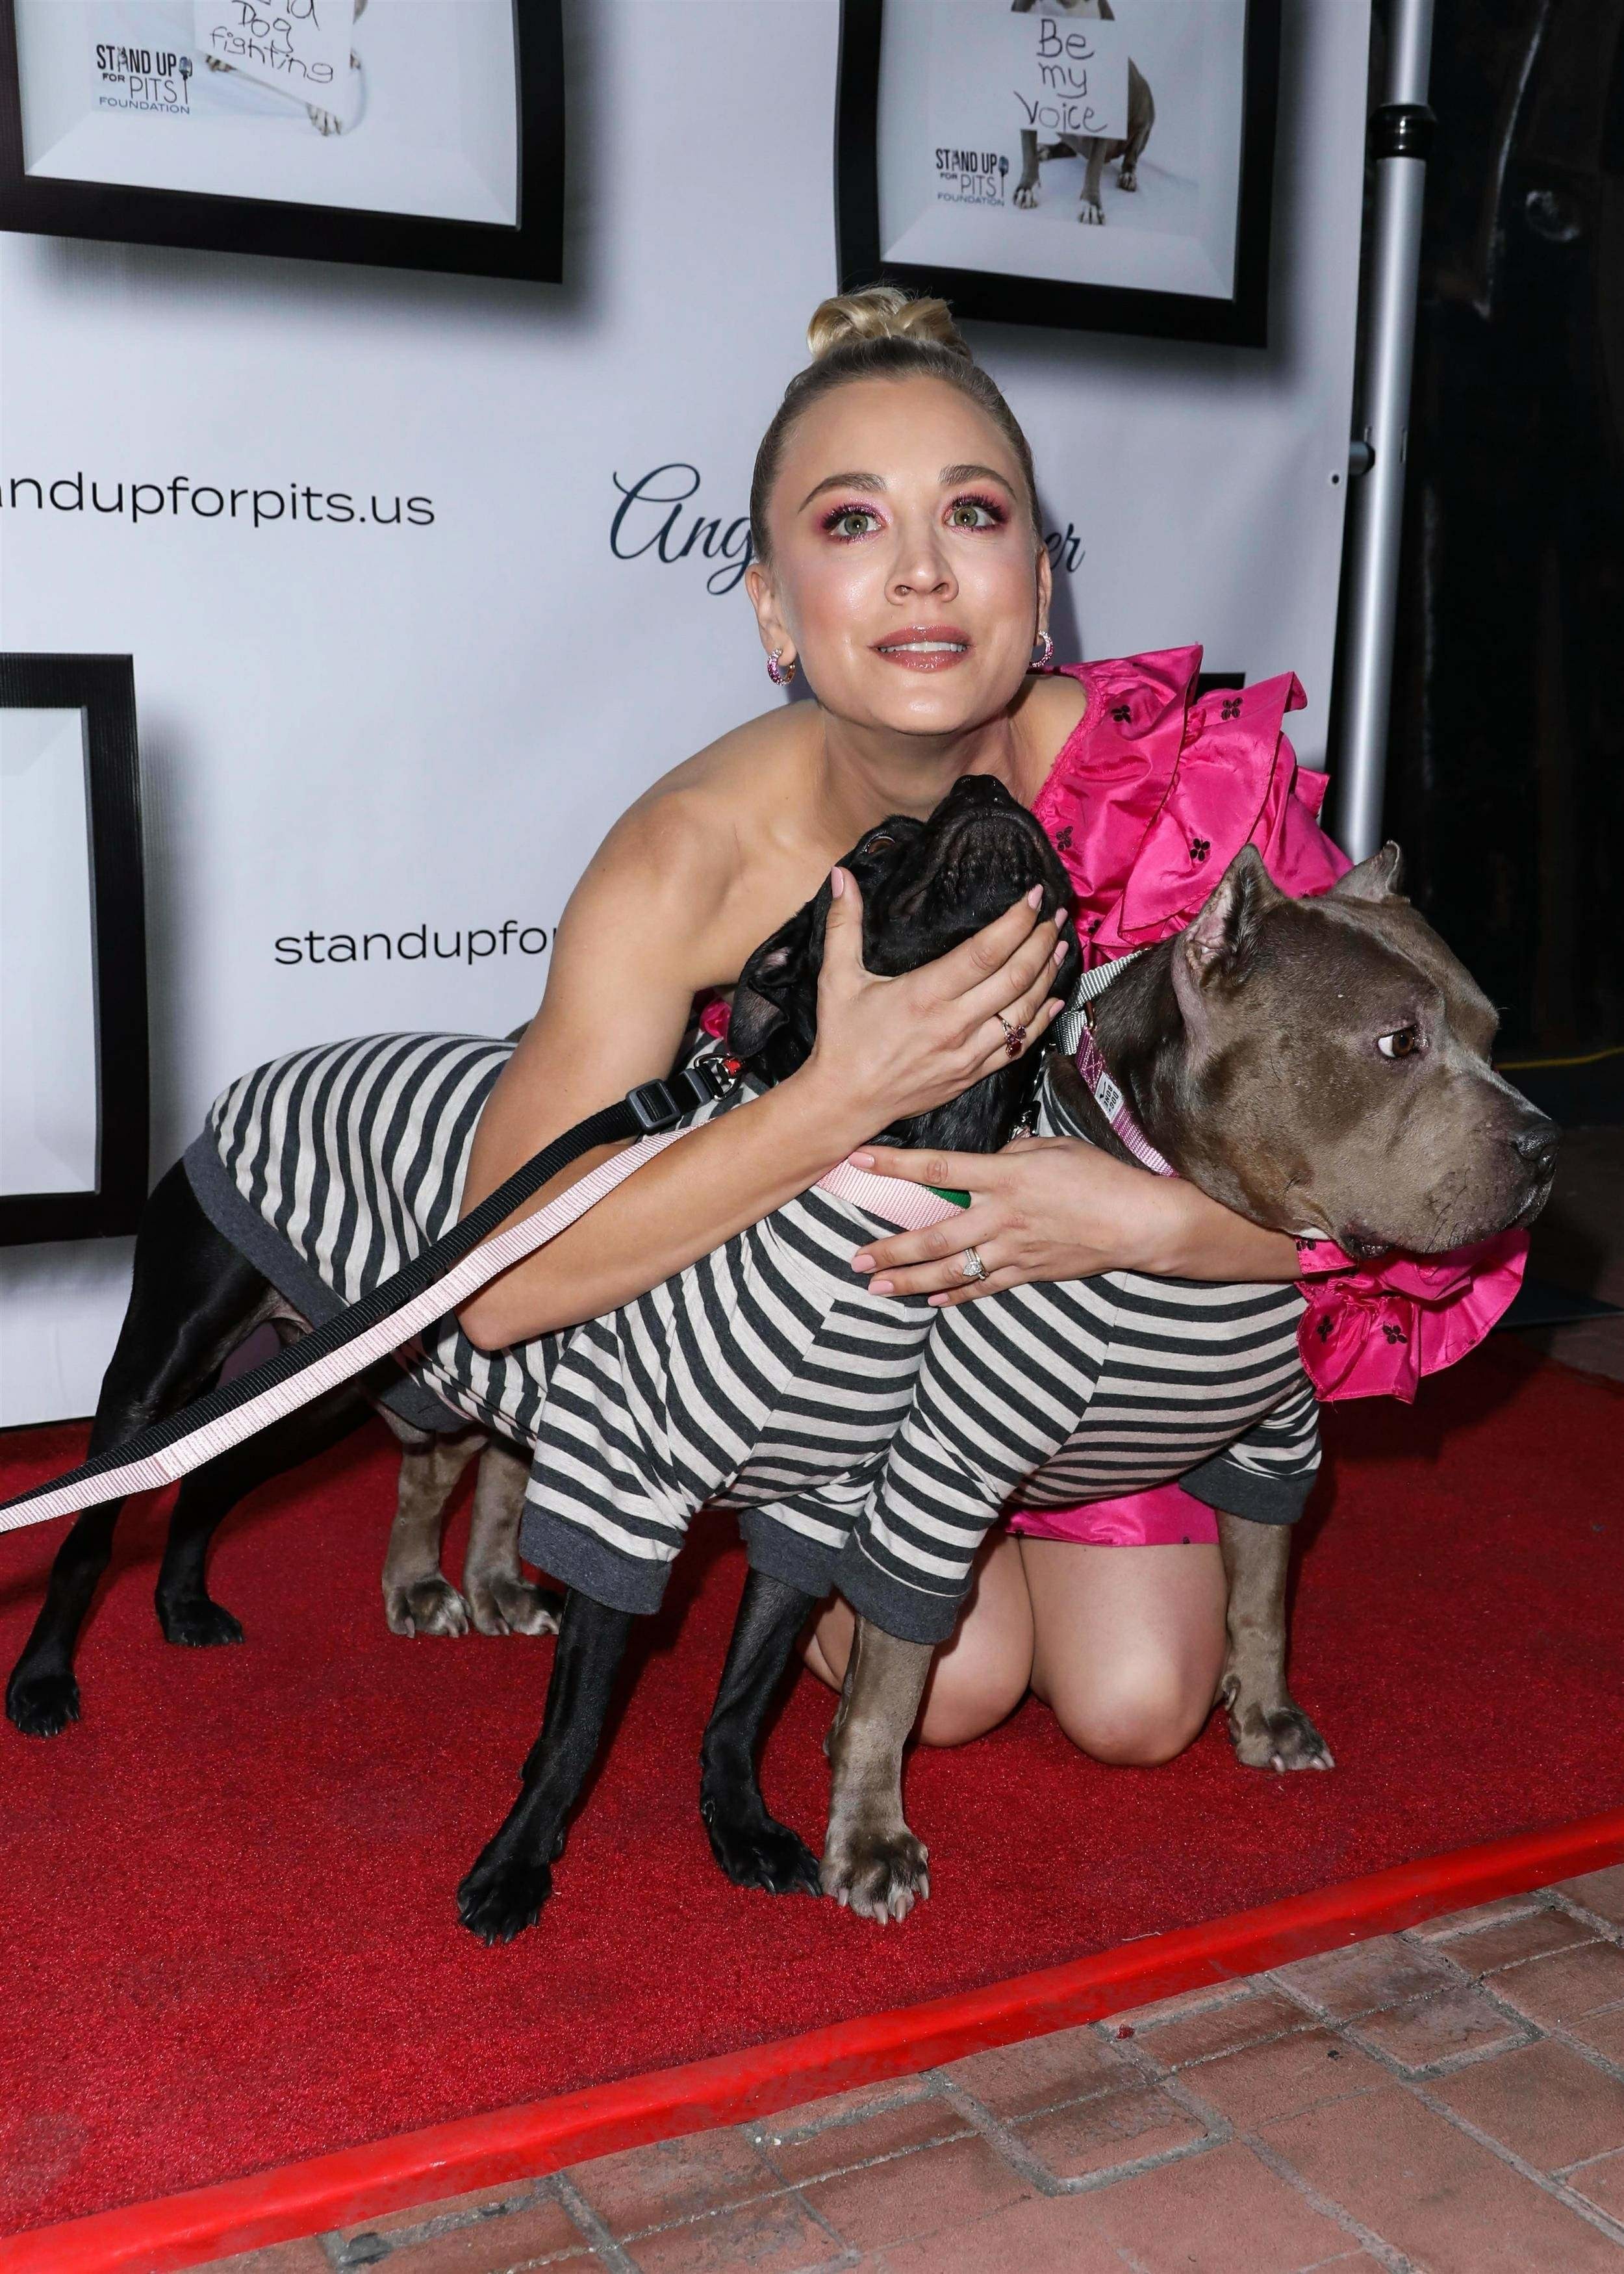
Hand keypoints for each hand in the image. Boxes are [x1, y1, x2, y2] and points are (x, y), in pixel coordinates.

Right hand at [799, 868, 1068, 1139]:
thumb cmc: (842, 1040)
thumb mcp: (836, 979)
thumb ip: (843, 924)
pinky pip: (1018, 1047)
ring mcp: (967, 1053)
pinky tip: (1052, 1000)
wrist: (845, 1103)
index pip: (986, 951)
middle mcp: (953, 1023)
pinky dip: (1040, 1021)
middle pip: (1015, 977)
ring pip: (1023, 1011)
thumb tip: (841, 876)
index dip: (1016, 922)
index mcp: (925, 994)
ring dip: (1047, 976)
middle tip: (1056, 917)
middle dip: (1041, 942)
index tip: (1034, 897)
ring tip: (1059, 948)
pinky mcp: (972, 1074)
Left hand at [847, 1135, 1194, 1303]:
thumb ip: (1011, 1153)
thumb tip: (987, 1161)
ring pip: (952, 1269)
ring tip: (877, 1287)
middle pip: (933, 1234)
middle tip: (856, 1257)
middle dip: (890, 1248)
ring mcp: (1013, 1249)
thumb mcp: (1051, 1147)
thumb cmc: (1099, 1176)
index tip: (858, 1162)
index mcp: (1004, 1176)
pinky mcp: (1028, 1273)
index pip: (937, 1167)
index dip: (894, 1166)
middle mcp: (1001, 1216)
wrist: (1139, 1221)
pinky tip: (929, 1300)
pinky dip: (955, 1295)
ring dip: (910, 1280)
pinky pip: (984, 1287)